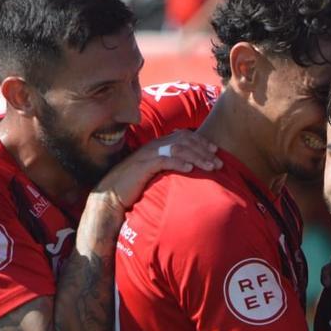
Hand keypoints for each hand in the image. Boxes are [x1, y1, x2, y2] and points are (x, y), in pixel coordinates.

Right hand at [93, 131, 219, 212]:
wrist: (111, 195)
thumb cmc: (134, 185)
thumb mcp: (154, 172)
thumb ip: (168, 166)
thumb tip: (189, 169)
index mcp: (157, 145)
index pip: (183, 136)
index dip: (201, 141)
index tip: (215, 151)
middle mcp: (153, 146)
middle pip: (184, 141)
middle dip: (204, 150)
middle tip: (219, 162)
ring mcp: (147, 155)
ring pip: (178, 149)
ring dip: (197, 157)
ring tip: (210, 167)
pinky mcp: (142, 166)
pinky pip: (164, 160)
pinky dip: (179, 163)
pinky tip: (191, 169)